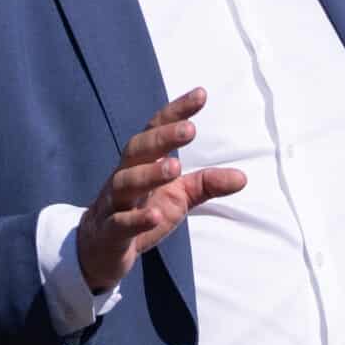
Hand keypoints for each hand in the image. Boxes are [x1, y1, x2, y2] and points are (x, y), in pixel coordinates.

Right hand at [77, 89, 249, 294]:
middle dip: (161, 138)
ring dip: (149, 175)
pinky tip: (156, 215)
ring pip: (125, 183)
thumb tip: (243, 178)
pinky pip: (120, 223)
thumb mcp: (178, 197)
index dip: (176, 112)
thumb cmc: (142, 213)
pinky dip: (137, 219)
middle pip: (137, 150)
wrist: (101, 250)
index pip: (156, 130)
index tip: (201, 94)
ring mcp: (114, 204)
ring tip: (174, 168)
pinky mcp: (109, 232)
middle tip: (189, 129)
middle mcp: (125, 176)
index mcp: (143, 163)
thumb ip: (206, 184)